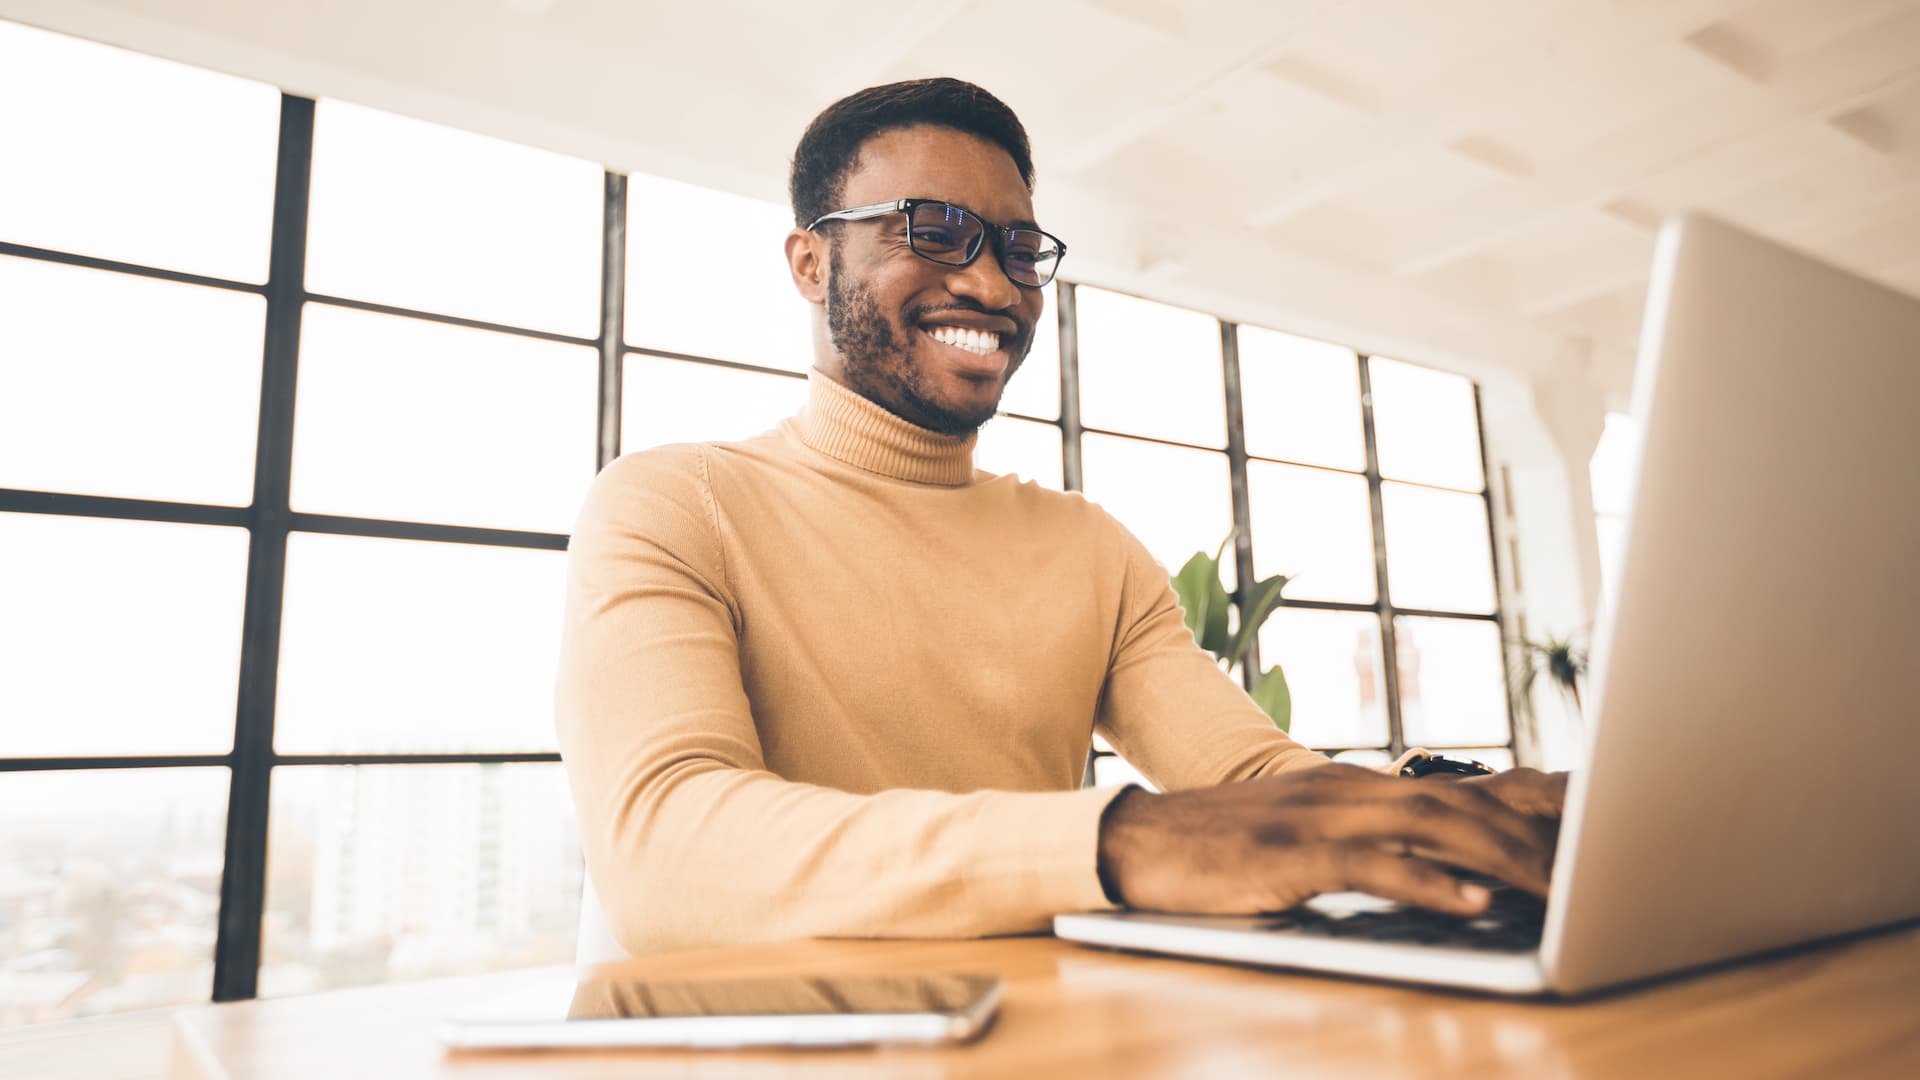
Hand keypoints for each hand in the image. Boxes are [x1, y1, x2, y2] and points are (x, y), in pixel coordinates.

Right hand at [1096, 764, 1568, 916]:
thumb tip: (1451, 876)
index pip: (1462, 787)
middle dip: (1538, 834)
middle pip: (1464, 803)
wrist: (1140, 840)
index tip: (1598, 823)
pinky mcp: (1292, 856)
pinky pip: (1374, 867)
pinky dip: (1429, 884)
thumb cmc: (1224, 849)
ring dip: (1503, 856)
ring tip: (1561, 886)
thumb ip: (1374, 844)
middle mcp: (1349, 789)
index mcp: (1358, 784)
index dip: (1532, 802)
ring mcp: (1320, 818)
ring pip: (1433, 828)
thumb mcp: (1308, 836)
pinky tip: (1473, 903)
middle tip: (1603, 863)